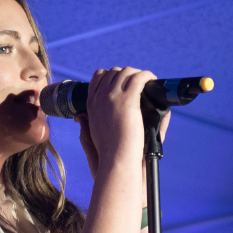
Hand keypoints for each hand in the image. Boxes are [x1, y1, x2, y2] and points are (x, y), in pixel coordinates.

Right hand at [75, 69, 171, 193]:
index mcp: (91, 105)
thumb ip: (83, 127)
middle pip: (113, 72)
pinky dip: (147, 75)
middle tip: (139, 83)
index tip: (123, 83)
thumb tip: (79, 117)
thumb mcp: (87, 138)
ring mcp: (113, 97)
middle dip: (126, 74)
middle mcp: (100, 97)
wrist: (116, 161)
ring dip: (138, 74)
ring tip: (147, 81)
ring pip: (126, 72)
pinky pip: (138, 78)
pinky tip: (152, 80)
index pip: (99, 77)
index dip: (112, 76)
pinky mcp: (127, 100)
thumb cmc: (106, 155)